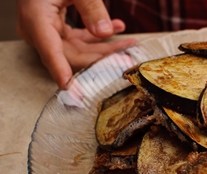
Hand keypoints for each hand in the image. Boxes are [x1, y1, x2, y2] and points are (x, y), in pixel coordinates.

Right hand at [16, 0, 136, 88]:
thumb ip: (90, 7)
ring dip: (105, 47)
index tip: (76, 93)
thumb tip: (105, 32)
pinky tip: (117, 29)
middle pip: (72, 55)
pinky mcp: (54, 29)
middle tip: (127, 59)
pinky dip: (97, 36)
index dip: (64, 74)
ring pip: (79, 49)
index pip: (51, 54)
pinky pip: (78, 39)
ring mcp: (45, 31)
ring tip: (130, 43)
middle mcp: (38, 31)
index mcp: (36, 20)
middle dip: (102, 58)